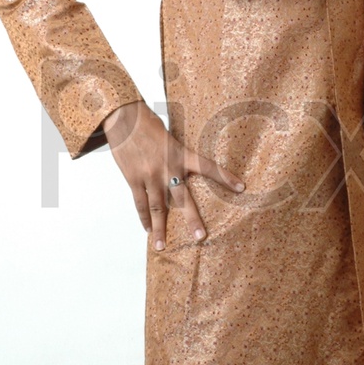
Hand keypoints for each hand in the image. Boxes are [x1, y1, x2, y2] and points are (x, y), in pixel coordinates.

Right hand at [102, 101, 244, 250]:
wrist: (122, 117)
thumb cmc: (146, 122)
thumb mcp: (168, 134)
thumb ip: (176, 153)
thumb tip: (181, 167)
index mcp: (180, 153)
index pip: (208, 167)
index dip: (225, 177)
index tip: (241, 187)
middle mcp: (167, 167)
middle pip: (182, 199)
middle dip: (192, 219)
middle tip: (200, 237)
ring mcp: (149, 175)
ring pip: (157, 208)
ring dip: (160, 229)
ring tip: (162, 246)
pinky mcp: (133, 179)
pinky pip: (140, 203)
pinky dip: (144, 218)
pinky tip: (148, 229)